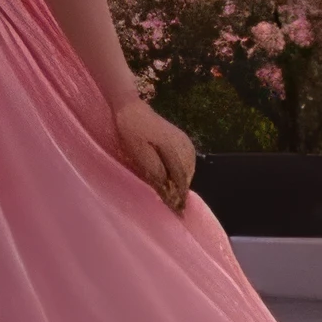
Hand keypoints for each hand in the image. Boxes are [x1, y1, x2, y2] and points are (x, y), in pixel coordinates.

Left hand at [108, 94, 197, 212]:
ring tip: (175, 194)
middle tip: (175, 206)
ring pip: (190, 167)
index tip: (178, 212)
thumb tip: (168, 187)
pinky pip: (189, 159)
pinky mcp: (182, 138)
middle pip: (188, 174)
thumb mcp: (138, 154)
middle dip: (182, 190)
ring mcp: (185, 140)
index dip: (179, 195)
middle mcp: (184, 144)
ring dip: (184, 181)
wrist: (131, 109)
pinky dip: (185, 171)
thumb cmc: (131, 132)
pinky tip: (177, 177)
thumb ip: (155, 170)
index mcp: (173, 148)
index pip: (181, 178)